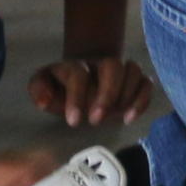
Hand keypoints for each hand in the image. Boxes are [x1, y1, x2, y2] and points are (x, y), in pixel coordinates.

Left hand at [32, 54, 156, 127]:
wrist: (80, 79)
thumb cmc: (61, 88)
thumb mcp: (43, 87)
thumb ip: (39, 90)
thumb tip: (45, 100)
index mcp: (75, 66)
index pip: (79, 73)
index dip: (77, 96)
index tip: (74, 121)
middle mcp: (100, 64)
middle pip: (113, 65)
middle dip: (107, 94)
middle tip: (97, 120)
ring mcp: (120, 71)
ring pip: (133, 70)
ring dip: (126, 95)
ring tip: (116, 117)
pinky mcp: (135, 82)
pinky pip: (147, 83)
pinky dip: (143, 100)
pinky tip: (130, 118)